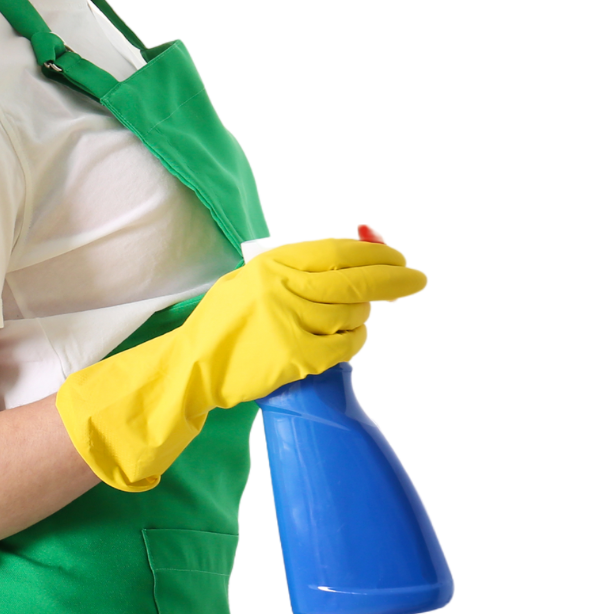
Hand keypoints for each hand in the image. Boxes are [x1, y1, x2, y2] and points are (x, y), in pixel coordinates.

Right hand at [179, 235, 428, 410]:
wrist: (196, 363)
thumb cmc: (227, 320)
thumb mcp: (252, 279)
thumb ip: (296, 269)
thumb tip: (352, 262)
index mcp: (274, 263)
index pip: (337, 250)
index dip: (374, 251)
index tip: (397, 255)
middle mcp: (285, 289)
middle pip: (356, 280)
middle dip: (395, 278)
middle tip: (417, 279)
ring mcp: (292, 323)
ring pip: (354, 314)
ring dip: (365, 314)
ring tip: (359, 315)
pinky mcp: (298, 357)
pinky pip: (346, 345)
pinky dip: (356, 340)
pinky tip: (352, 337)